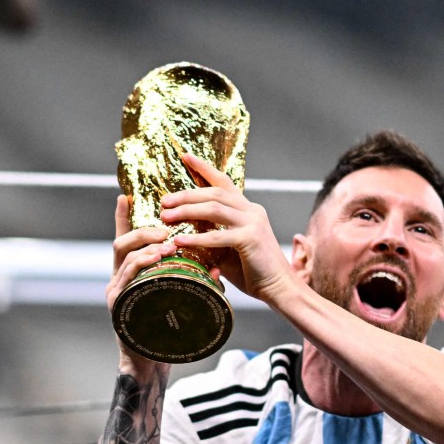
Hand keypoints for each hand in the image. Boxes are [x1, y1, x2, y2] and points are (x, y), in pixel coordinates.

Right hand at [109, 194, 173, 371]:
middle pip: (122, 242)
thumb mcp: (179, 298)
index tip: (126, 195)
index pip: (128, 239)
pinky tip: (156, 259)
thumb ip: (188, 281)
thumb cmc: (167, 329)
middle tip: (164, 226)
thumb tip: (215, 267)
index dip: (125, 218)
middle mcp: (120, 277)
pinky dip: (142, 265)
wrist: (154, 359)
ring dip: (145, 246)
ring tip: (165, 242)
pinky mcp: (118, 304)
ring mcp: (117, 290)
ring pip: (123, 257)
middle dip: (142, 230)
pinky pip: (128, 278)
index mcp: (134, 272)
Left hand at [160, 153, 290, 302]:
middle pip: (214, 192)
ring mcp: (253, 223)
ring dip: (187, 210)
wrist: (280, 288)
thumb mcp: (230, 249)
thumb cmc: (254, 272)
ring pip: (214, 208)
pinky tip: (180, 241)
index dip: (204, 168)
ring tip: (166, 217)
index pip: (224, 182)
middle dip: (186, 195)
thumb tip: (184, 234)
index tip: (185, 156)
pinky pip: (218, 235)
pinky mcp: (250, 239)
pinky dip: (197, 238)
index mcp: (248, 210)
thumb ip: (213, 238)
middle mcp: (252, 211)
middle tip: (164, 202)